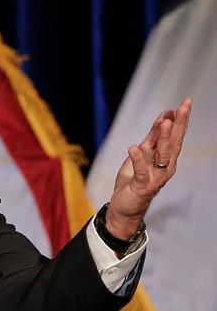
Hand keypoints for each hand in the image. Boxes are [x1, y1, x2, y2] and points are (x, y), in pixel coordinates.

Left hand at [107, 98, 191, 237]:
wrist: (125, 207)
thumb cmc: (134, 180)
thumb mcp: (142, 154)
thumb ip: (152, 138)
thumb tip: (165, 116)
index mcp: (166, 158)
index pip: (176, 136)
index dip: (181, 120)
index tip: (185, 103)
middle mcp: (166, 167)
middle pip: (174, 142)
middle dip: (179, 123)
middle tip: (184, 106)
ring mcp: (156, 177)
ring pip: (162, 155)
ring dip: (162, 138)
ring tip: (164, 122)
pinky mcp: (142, 186)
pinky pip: (141, 171)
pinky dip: (138, 159)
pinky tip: (133, 148)